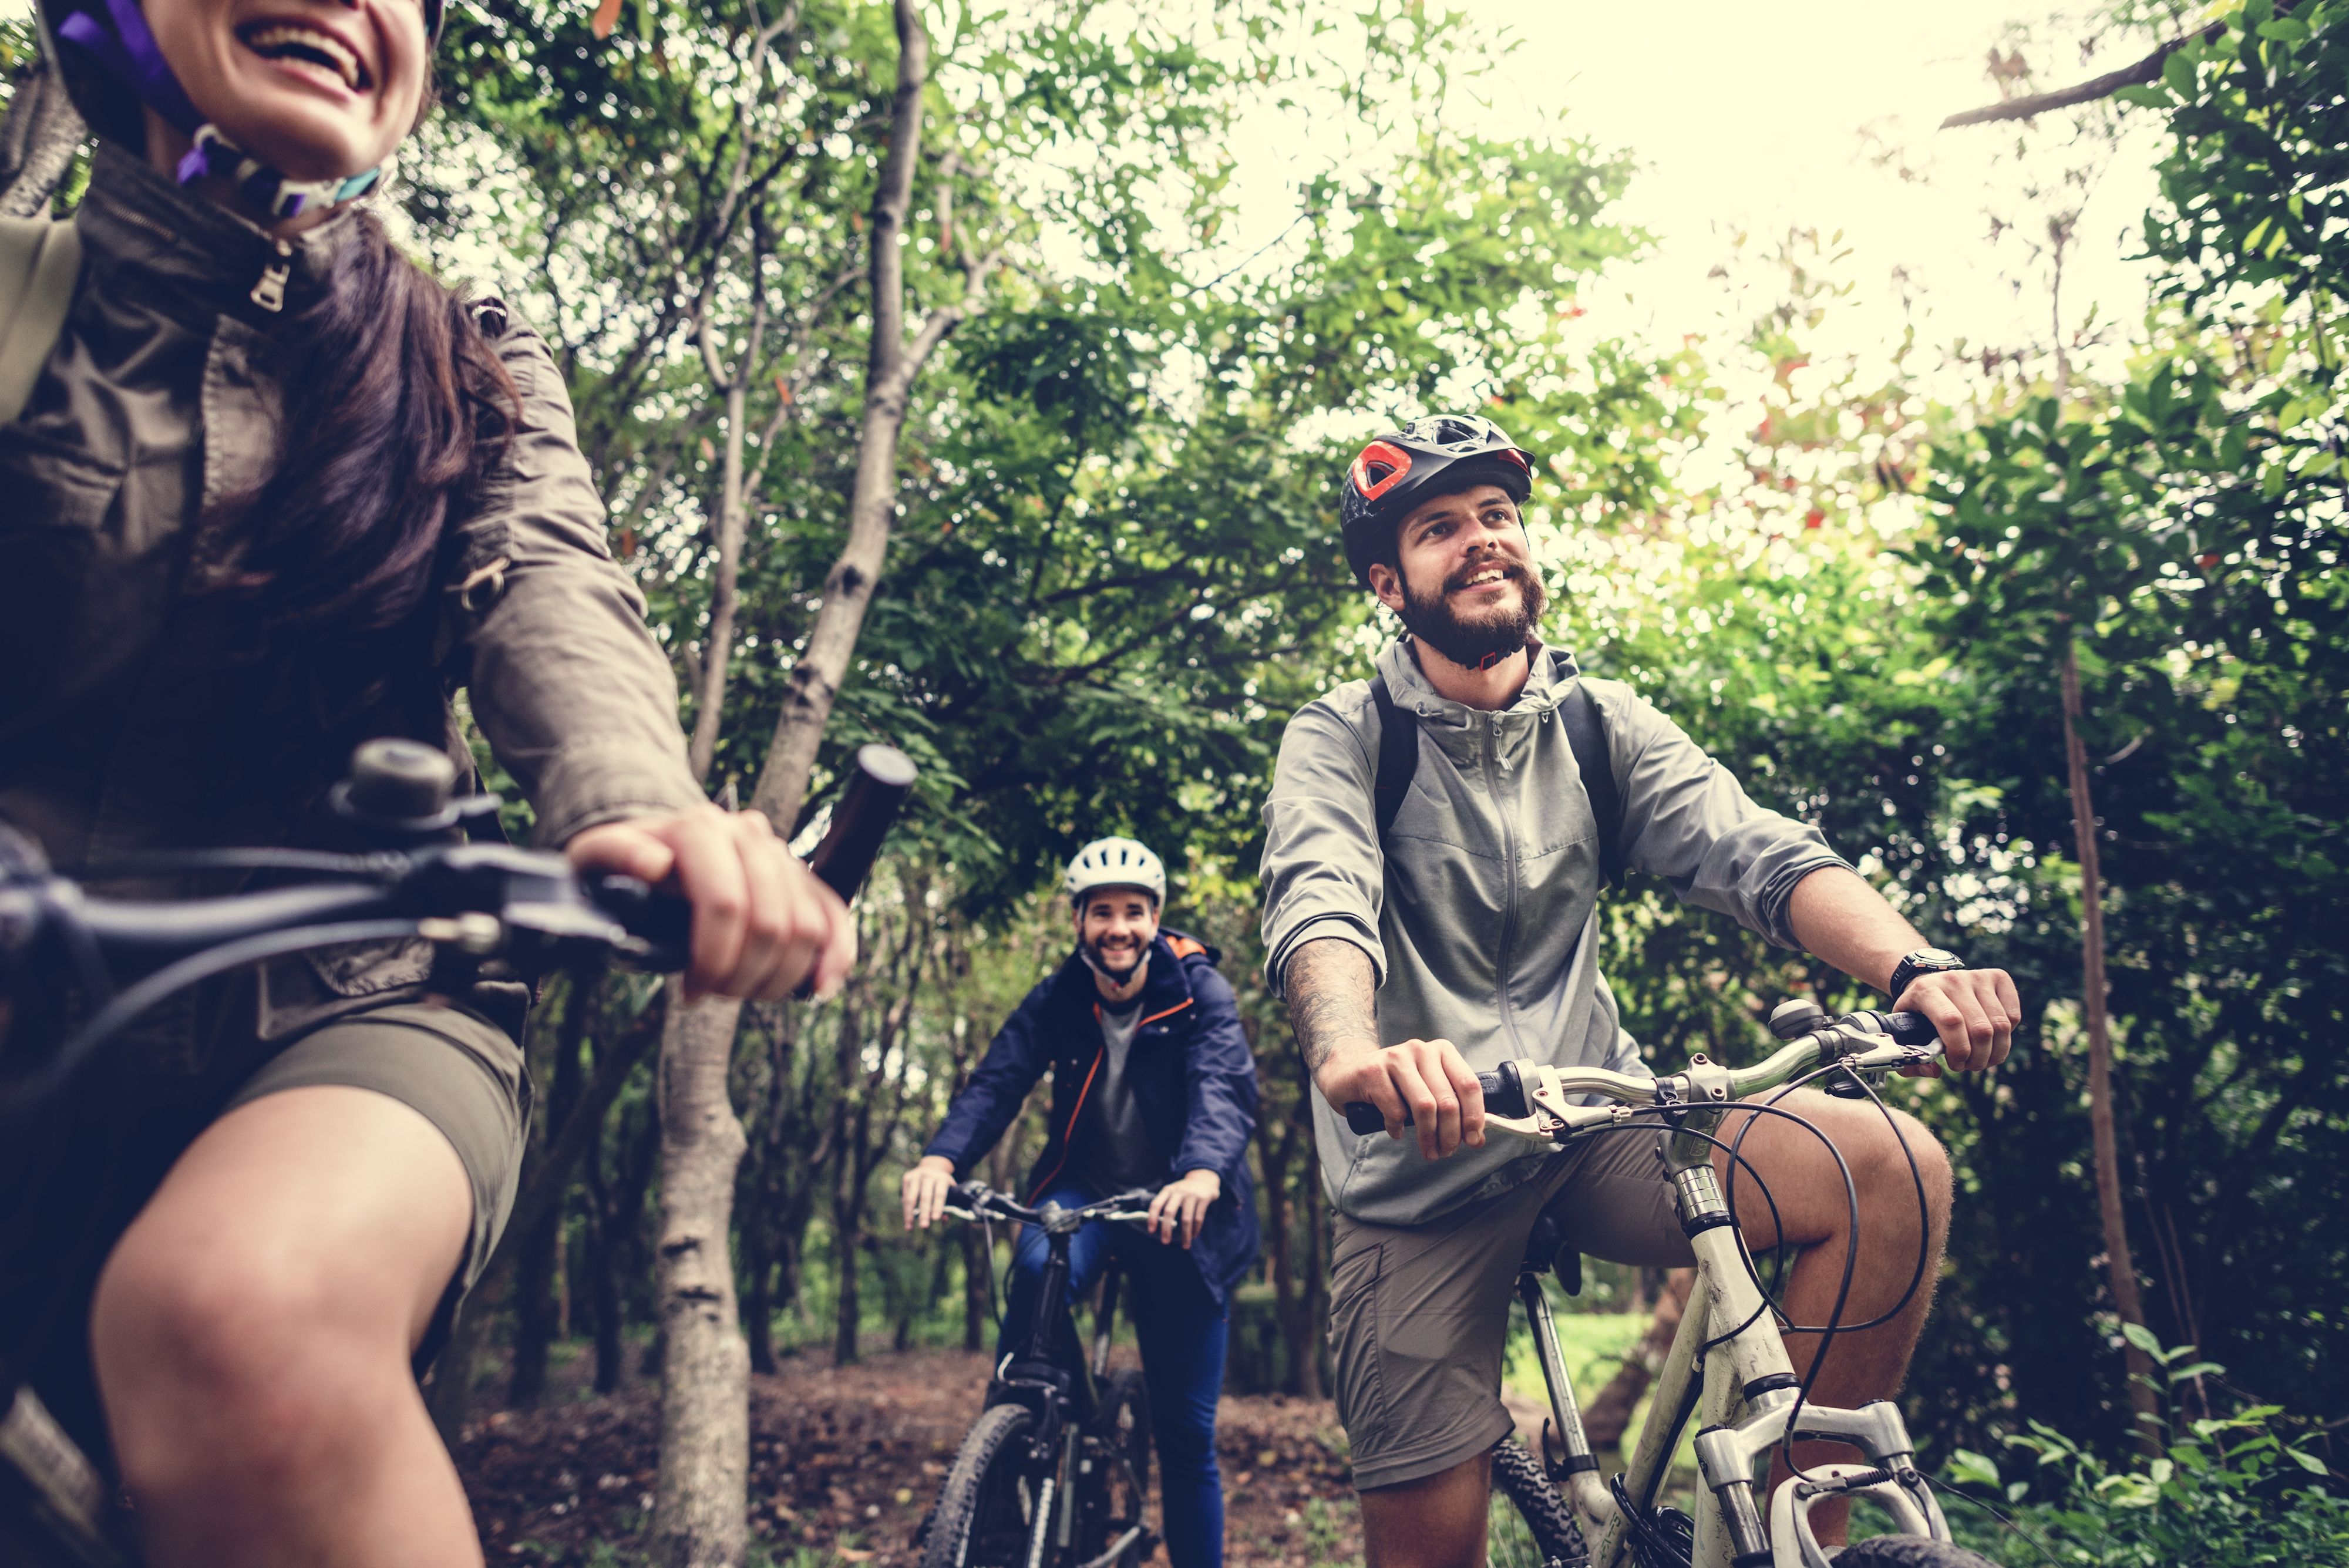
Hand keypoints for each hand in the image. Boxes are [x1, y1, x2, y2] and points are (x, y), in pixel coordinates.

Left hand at [567, 805, 854, 1002]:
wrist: (653, 853)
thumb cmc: (619, 870)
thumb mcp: (595, 857)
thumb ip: (616, 854)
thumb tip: (656, 866)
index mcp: (700, 828)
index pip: (727, 904)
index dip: (714, 959)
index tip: (691, 994)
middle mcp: (747, 834)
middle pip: (772, 921)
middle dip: (746, 975)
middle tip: (717, 995)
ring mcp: (779, 854)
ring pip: (806, 925)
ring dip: (782, 976)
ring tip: (745, 992)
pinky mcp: (801, 877)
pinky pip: (834, 913)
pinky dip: (835, 955)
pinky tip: (820, 989)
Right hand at [902, 1155, 957, 1230]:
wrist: (931, 1167)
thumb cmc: (941, 1184)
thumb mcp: (949, 1190)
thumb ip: (949, 1204)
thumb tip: (944, 1220)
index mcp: (942, 1178)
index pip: (940, 1194)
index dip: (938, 1207)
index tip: (935, 1219)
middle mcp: (928, 1175)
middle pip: (925, 1196)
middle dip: (924, 1213)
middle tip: (924, 1226)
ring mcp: (916, 1175)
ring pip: (911, 1197)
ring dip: (910, 1214)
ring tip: (910, 1227)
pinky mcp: (906, 1178)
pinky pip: (905, 1197)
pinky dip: (905, 1210)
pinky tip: (907, 1222)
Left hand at [1148, 1170, 1220, 1248]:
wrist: (1204, 1178)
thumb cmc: (1184, 1190)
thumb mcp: (1173, 1191)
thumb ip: (1165, 1203)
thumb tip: (1156, 1225)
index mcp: (1168, 1190)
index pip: (1156, 1204)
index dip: (1152, 1218)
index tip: (1151, 1231)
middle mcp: (1178, 1191)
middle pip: (1169, 1212)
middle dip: (1166, 1229)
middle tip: (1165, 1242)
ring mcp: (1191, 1194)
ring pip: (1186, 1218)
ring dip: (1185, 1234)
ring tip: (1185, 1246)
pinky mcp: (1203, 1198)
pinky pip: (1198, 1217)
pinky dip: (1196, 1228)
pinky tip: (1194, 1235)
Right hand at [1315, 1037, 1484, 1159]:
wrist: (1347, 1072)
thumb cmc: (1394, 1086)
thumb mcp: (1427, 1090)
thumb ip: (1452, 1109)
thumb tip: (1477, 1140)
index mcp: (1441, 1051)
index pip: (1469, 1085)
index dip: (1474, 1117)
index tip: (1472, 1140)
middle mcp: (1421, 1050)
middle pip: (1448, 1101)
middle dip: (1450, 1135)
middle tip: (1445, 1152)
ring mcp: (1396, 1058)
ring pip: (1424, 1107)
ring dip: (1428, 1137)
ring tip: (1428, 1150)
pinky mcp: (1373, 1071)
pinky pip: (1395, 1110)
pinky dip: (1398, 1129)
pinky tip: (1395, 1132)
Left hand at [1894, 967, 2020, 1072]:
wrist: (1929, 980)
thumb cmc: (1918, 1012)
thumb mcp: (1904, 1031)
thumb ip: (1911, 1057)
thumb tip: (1934, 1072)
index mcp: (1926, 991)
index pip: (1951, 1021)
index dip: (1959, 1049)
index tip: (1955, 1064)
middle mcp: (1954, 980)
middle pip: (1981, 1028)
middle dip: (1978, 1058)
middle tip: (1968, 1065)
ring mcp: (1978, 976)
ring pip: (2001, 1025)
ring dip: (1994, 1053)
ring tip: (1980, 1059)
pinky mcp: (1999, 977)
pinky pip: (2014, 1016)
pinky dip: (2006, 1036)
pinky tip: (1990, 1038)